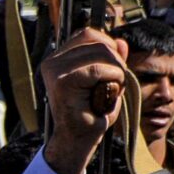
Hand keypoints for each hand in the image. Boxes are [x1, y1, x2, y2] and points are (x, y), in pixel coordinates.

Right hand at [41, 28, 128, 173]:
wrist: (77, 140)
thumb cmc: (90, 113)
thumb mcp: (105, 80)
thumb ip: (112, 59)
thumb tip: (121, 42)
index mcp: (58, 59)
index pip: (87, 34)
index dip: (108, 44)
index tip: (115, 66)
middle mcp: (52, 62)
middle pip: (97, 40)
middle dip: (116, 59)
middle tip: (116, 82)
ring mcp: (55, 71)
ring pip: (101, 52)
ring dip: (116, 71)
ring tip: (110, 89)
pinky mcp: (63, 82)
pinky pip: (99, 69)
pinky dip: (113, 79)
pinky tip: (107, 94)